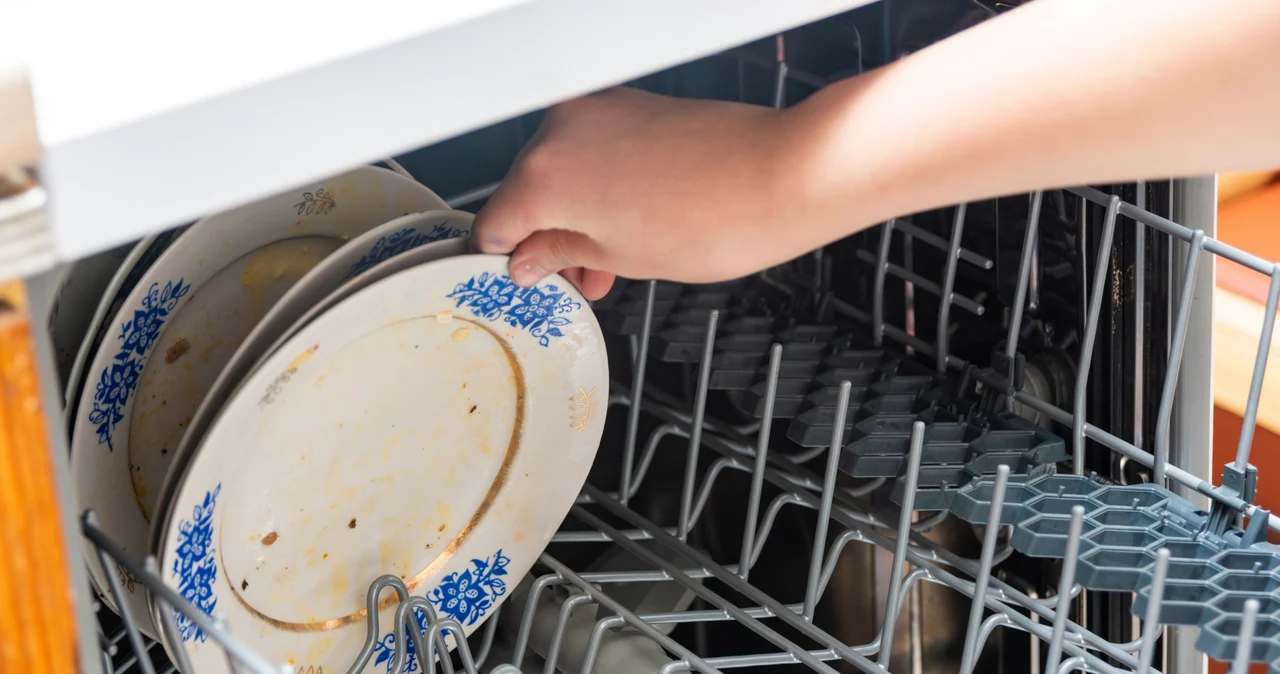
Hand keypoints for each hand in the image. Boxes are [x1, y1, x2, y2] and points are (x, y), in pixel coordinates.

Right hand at [472, 87, 797, 300]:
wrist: (779, 177)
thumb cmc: (714, 217)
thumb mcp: (618, 256)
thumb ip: (559, 253)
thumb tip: (531, 258)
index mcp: (545, 175)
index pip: (493, 224)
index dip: (504, 261)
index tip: (520, 278)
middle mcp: (562, 131)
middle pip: (524, 194)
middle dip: (545, 240)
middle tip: (571, 280)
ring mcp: (596, 111)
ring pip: (559, 172)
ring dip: (573, 218)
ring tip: (605, 263)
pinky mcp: (627, 104)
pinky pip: (590, 151)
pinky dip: (598, 188)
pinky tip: (624, 226)